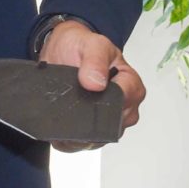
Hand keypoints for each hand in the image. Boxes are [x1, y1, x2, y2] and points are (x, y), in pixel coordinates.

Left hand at [36, 21, 145, 151]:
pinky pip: (82, 145)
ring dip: (79, 135)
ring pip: (98, 139)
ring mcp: (107, 120)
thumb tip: (97, 83)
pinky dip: (69, 143)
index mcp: (129, 83)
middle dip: (92, 122)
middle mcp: (123, 106)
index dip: (109, 100)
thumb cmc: (80, 45)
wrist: (61, 52)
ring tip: (61, 124)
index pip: (127, 98)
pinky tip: (59, 134)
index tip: (88, 95)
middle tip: (70, 112)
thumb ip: (95, 59)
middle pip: (113, 125)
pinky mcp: (90, 131)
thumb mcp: (91, 43)